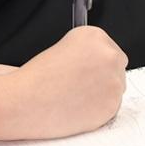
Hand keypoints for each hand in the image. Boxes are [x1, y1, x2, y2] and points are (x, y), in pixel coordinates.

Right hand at [3, 27, 127, 138]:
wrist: (26, 101)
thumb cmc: (38, 78)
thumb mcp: (63, 48)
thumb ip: (87, 52)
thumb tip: (101, 65)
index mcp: (95, 35)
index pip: (109, 47)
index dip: (97, 61)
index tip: (86, 69)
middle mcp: (108, 55)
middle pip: (117, 66)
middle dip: (103, 75)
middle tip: (82, 85)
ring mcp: (114, 80)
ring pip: (116, 87)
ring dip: (102, 92)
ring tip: (76, 96)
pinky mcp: (113, 104)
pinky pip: (112, 106)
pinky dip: (99, 109)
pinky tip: (79, 106)